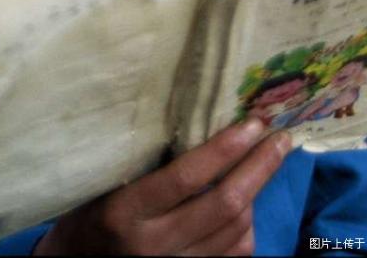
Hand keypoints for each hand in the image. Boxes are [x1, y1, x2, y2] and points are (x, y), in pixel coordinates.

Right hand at [33, 119, 291, 255]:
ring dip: (255, 193)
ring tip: (262, 163)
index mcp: (125, 213)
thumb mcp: (103, 184)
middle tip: (280, 138)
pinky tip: (246, 204)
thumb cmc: (87, 217)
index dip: (224, 148)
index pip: (185, 177)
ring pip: (236, 231)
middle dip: (259, 167)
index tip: (252, 123)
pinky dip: (248, 227)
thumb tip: (196, 121)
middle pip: (223, 204)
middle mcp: (153, 247)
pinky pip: (236, 256)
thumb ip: (143, 163)